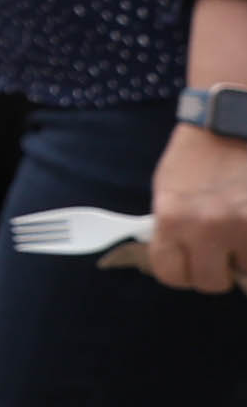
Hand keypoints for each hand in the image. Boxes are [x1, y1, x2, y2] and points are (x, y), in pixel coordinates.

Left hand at [156, 124, 246, 298]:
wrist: (230, 125)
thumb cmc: (195, 159)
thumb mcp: (168, 195)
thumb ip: (171, 232)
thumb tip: (181, 263)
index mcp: (172, 219)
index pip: (171, 275)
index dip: (182, 271)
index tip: (191, 261)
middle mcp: (208, 226)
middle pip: (210, 282)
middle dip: (216, 270)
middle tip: (221, 251)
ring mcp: (244, 225)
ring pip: (246, 273)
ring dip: (244, 259)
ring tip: (241, 235)